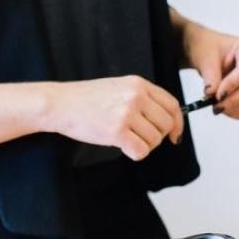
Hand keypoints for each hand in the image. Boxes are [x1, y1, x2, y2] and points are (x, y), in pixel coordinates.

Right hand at [40, 76, 183, 160]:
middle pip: (165, 125)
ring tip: (126, 139)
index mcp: (138, 84)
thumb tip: (167, 121)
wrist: (60, 104)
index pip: (172, 105)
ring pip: (154, 140)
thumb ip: (142, 99)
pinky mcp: (117, 131)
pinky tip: (122, 146)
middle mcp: (136, 96)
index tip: (174, 134)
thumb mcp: (119, 88)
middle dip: (157, 137)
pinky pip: (141, 151)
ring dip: (143, 145)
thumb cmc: (86, 99)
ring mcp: (126, 113)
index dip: (177, 123)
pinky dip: (134, 154)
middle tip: (141, 138)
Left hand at [183, 24, 238, 118]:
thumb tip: (212, 93)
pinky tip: (225, 109)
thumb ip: (210, 76)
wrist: (206, 53)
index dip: (232, 86)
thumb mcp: (205, 58)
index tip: (217, 95)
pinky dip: (237, 111)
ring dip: (234, 108)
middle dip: (232, 100)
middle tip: (214, 105)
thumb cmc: (207, 48)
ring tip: (216, 107)